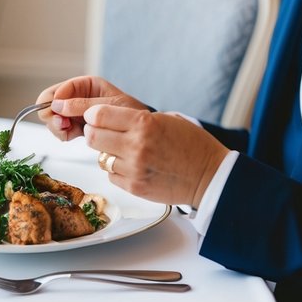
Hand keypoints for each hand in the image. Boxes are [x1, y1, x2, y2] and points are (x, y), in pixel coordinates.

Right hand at [36, 77, 146, 142]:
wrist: (139, 131)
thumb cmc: (130, 113)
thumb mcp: (108, 106)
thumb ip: (83, 105)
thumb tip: (56, 105)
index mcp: (86, 85)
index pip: (59, 89)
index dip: (53, 100)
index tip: (55, 112)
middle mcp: (79, 97)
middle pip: (51, 104)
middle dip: (54, 115)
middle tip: (63, 126)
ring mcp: (77, 113)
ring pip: (54, 119)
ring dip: (59, 127)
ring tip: (71, 132)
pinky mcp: (78, 127)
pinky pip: (62, 130)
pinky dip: (64, 134)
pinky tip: (72, 136)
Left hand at [83, 104, 227, 208]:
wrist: (209, 175)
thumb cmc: (191, 144)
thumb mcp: (165, 119)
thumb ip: (136, 118)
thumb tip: (106, 116)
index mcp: (145, 122)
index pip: (99, 115)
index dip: (93, 114)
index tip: (95, 116)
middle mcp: (136, 145)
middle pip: (93, 136)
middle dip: (94, 132)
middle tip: (103, 132)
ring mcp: (134, 168)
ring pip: (100, 157)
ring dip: (107, 152)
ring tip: (123, 150)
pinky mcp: (134, 187)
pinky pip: (111, 175)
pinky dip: (117, 170)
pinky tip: (132, 166)